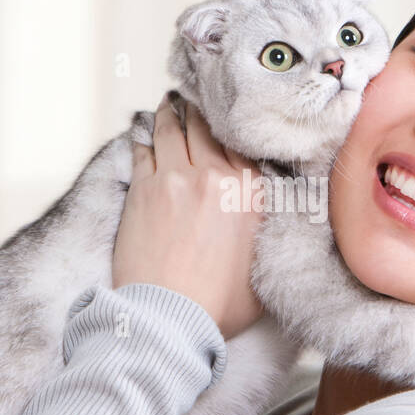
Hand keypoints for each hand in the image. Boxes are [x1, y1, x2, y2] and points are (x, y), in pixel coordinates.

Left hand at [112, 93, 265, 339]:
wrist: (172, 318)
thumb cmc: (219, 303)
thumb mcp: (264, 263)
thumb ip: (268, 226)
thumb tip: (272, 210)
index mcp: (251, 191)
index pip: (243, 139)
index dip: (235, 120)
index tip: (231, 110)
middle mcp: (215, 175)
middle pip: (207, 125)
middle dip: (201, 107)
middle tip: (197, 96)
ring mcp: (175, 178)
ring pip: (172, 128)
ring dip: (171, 112)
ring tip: (170, 102)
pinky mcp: (143, 189)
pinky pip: (143, 148)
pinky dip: (145, 136)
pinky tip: (143, 131)